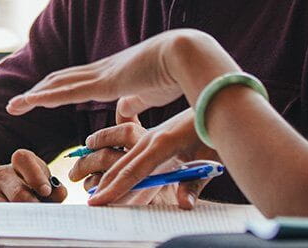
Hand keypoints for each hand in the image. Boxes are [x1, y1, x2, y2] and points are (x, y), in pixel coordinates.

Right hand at [0, 149, 67, 231]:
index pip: (24, 159)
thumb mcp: (38, 182)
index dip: (37, 175)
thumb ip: (53, 188)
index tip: (46, 191)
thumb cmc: (21, 188)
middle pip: (19, 193)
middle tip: (40, 216)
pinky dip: (5, 229)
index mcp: (18, 163)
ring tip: (28, 223)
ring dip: (21, 221)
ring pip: (7, 212)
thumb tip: (60, 193)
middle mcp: (0, 174)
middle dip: (33, 208)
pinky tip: (11, 226)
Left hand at [7, 29, 233, 117]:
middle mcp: (102, 70)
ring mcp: (100, 75)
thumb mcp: (150, 92)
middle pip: (61, 80)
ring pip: (58, 84)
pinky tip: (29, 102)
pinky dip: (45, 97)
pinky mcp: (103, 83)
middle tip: (17, 103)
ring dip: (34, 95)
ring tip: (14, 106)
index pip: (78, 81)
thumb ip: (134, 101)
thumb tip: (123, 110)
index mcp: (113, 73)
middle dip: (39, 91)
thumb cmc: (176, 73)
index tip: (41, 97)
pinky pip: (67, 92)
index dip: (58, 88)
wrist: (187, 55)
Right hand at [85, 110, 213, 206]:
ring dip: (107, 173)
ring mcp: (152, 135)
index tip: (97, 202)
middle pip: (122, 165)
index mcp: (163, 144)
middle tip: (88, 202)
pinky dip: (120, 164)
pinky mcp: (156, 135)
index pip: (133, 172)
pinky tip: (111, 171)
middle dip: (104, 184)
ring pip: (124, 157)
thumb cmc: (216, 132)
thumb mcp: (211, 160)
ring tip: (91, 187)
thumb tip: (184, 205)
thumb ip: (195, 184)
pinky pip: (132, 151)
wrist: (219, 102)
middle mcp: (152, 138)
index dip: (114, 189)